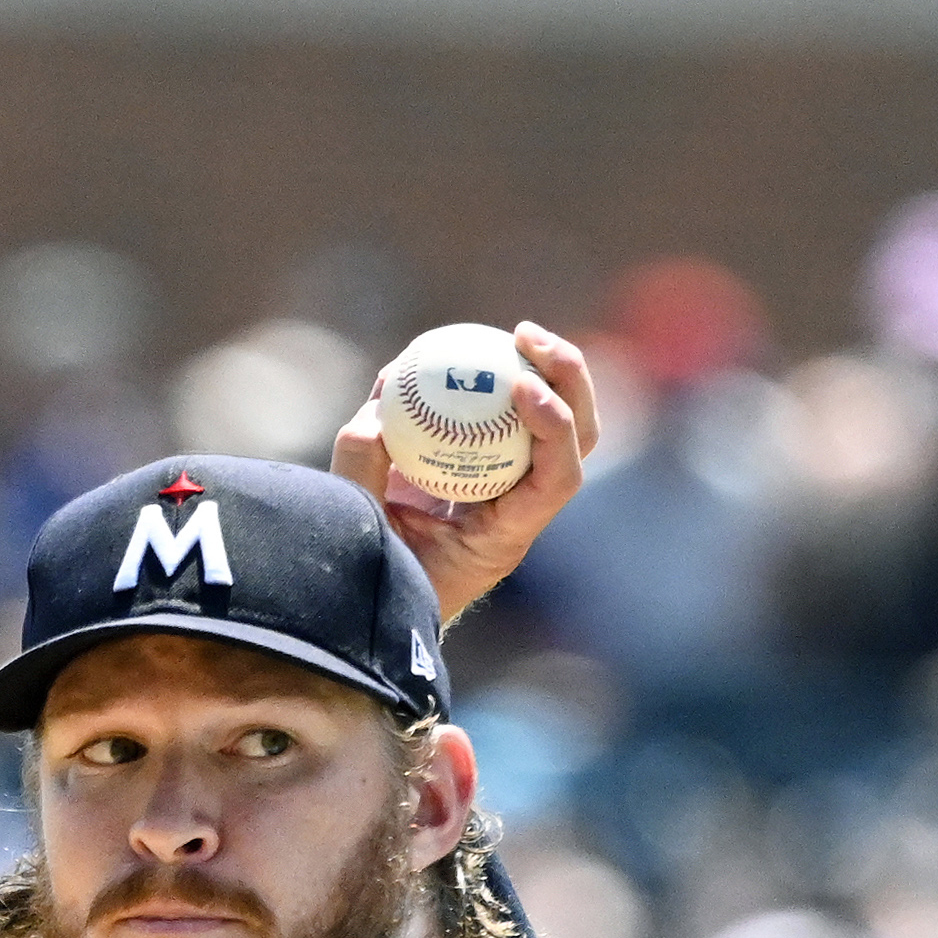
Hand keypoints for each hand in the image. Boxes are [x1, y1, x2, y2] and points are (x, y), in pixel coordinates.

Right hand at [332, 321, 603, 627]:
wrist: (377, 605)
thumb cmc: (371, 579)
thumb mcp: (358, 531)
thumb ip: (362, 474)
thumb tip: (375, 416)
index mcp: (504, 538)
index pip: (556, 481)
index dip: (554, 427)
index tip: (521, 384)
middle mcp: (520, 511)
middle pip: (579, 441)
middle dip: (570, 383)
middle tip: (530, 339)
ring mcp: (511, 489)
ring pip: (556, 425)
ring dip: (548, 372)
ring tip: (520, 331)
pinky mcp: (489, 470)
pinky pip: (507, 420)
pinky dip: (498, 384)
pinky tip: (476, 348)